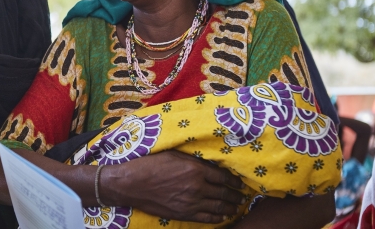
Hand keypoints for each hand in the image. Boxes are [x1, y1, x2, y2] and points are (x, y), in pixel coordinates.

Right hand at [102, 150, 245, 223]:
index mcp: (195, 169)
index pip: (223, 176)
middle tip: (243, 196)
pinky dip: (218, 218)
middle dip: (236, 195)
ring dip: (231, 207)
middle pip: (224, 193)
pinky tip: (224, 216)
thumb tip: (208, 163)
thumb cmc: (149, 165)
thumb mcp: (173, 155)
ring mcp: (191, 203)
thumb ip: (192, 160)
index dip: (234, 180)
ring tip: (237, 206)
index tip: (239, 182)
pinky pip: (207, 218)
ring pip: (219, 207)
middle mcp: (197, 187)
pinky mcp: (184, 214)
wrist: (131, 184)